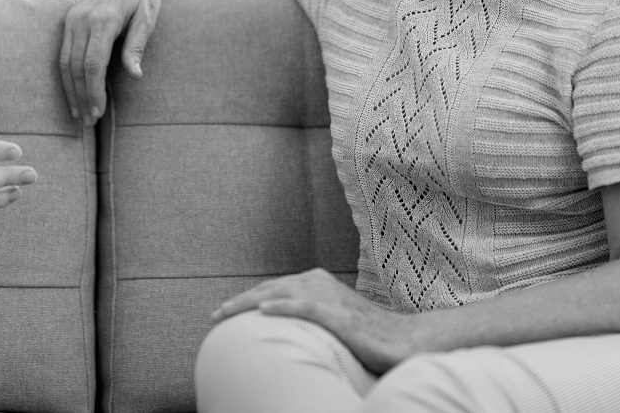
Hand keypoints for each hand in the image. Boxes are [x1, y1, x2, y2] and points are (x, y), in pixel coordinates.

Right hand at [60, 0, 162, 123]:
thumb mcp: (148, 16)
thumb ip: (137, 45)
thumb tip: (135, 75)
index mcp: (104, 19)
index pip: (93, 63)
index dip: (94, 90)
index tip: (98, 112)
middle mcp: (82, 19)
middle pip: (75, 66)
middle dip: (81, 96)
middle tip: (88, 121)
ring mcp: (73, 19)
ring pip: (65, 62)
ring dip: (70, 90)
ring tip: (79, 114)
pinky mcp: (69, 20)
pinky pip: (63, 52)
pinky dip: (66, 75)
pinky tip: (73, 92)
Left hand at [212, 268, 420, 374]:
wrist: (404, 338)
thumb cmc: (369, 332)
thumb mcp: (333, 318)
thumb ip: (310, 313)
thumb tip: (285, 323)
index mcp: (316, 282)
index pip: (273, 287)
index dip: (247, 298)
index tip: (225, 311)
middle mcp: (319, 283)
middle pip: (270, 288)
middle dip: (240, 301)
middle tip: (215, 315)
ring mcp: (328, 297)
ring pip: (279, 293)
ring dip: (250, 301)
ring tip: (226, 312)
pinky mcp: (338, 314)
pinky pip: (305, 307)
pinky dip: (284, 306)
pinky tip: (264, 311)